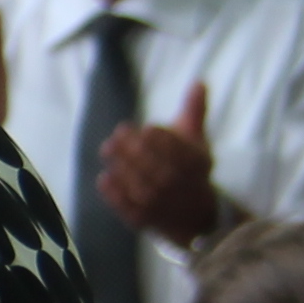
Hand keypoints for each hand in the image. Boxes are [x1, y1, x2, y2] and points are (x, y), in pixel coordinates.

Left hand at [97, 81, 222, 243]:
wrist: (197, 216)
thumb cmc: (192, 170)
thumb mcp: (197, 140)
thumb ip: (194, 111)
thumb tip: (198, 81)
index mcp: (197, 165)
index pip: (179, 151)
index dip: (160, 139)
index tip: (145, 129)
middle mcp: (181, 186)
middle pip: (157, 166)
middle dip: (135, 149)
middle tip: (118, 135)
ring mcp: (164, 205)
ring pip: (142, 187)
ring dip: (122, 167)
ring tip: (108, 150)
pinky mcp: (148, 221)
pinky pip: (130, 209)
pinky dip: (116, 195)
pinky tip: (105, 179)